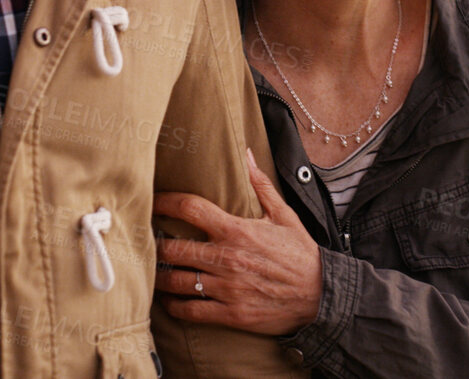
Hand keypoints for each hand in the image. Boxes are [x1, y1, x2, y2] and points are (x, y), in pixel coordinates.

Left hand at [153, 150, 323, 335]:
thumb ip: (260, 185)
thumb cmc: (300, 254)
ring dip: (160, 276)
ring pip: (177, 281)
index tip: (152, 202)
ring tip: (153, 271)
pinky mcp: (230, 313)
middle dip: (155, 245)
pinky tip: (169, 301)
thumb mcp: (284, 215)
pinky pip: (190, 310)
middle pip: (173, 248)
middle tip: (146, 243)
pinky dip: (174, 306)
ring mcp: (226, 288)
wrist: (321, 295)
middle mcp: (226, 258)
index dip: (165, 202)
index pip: (190, 208)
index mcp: (236, 230)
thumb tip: (248, 155)